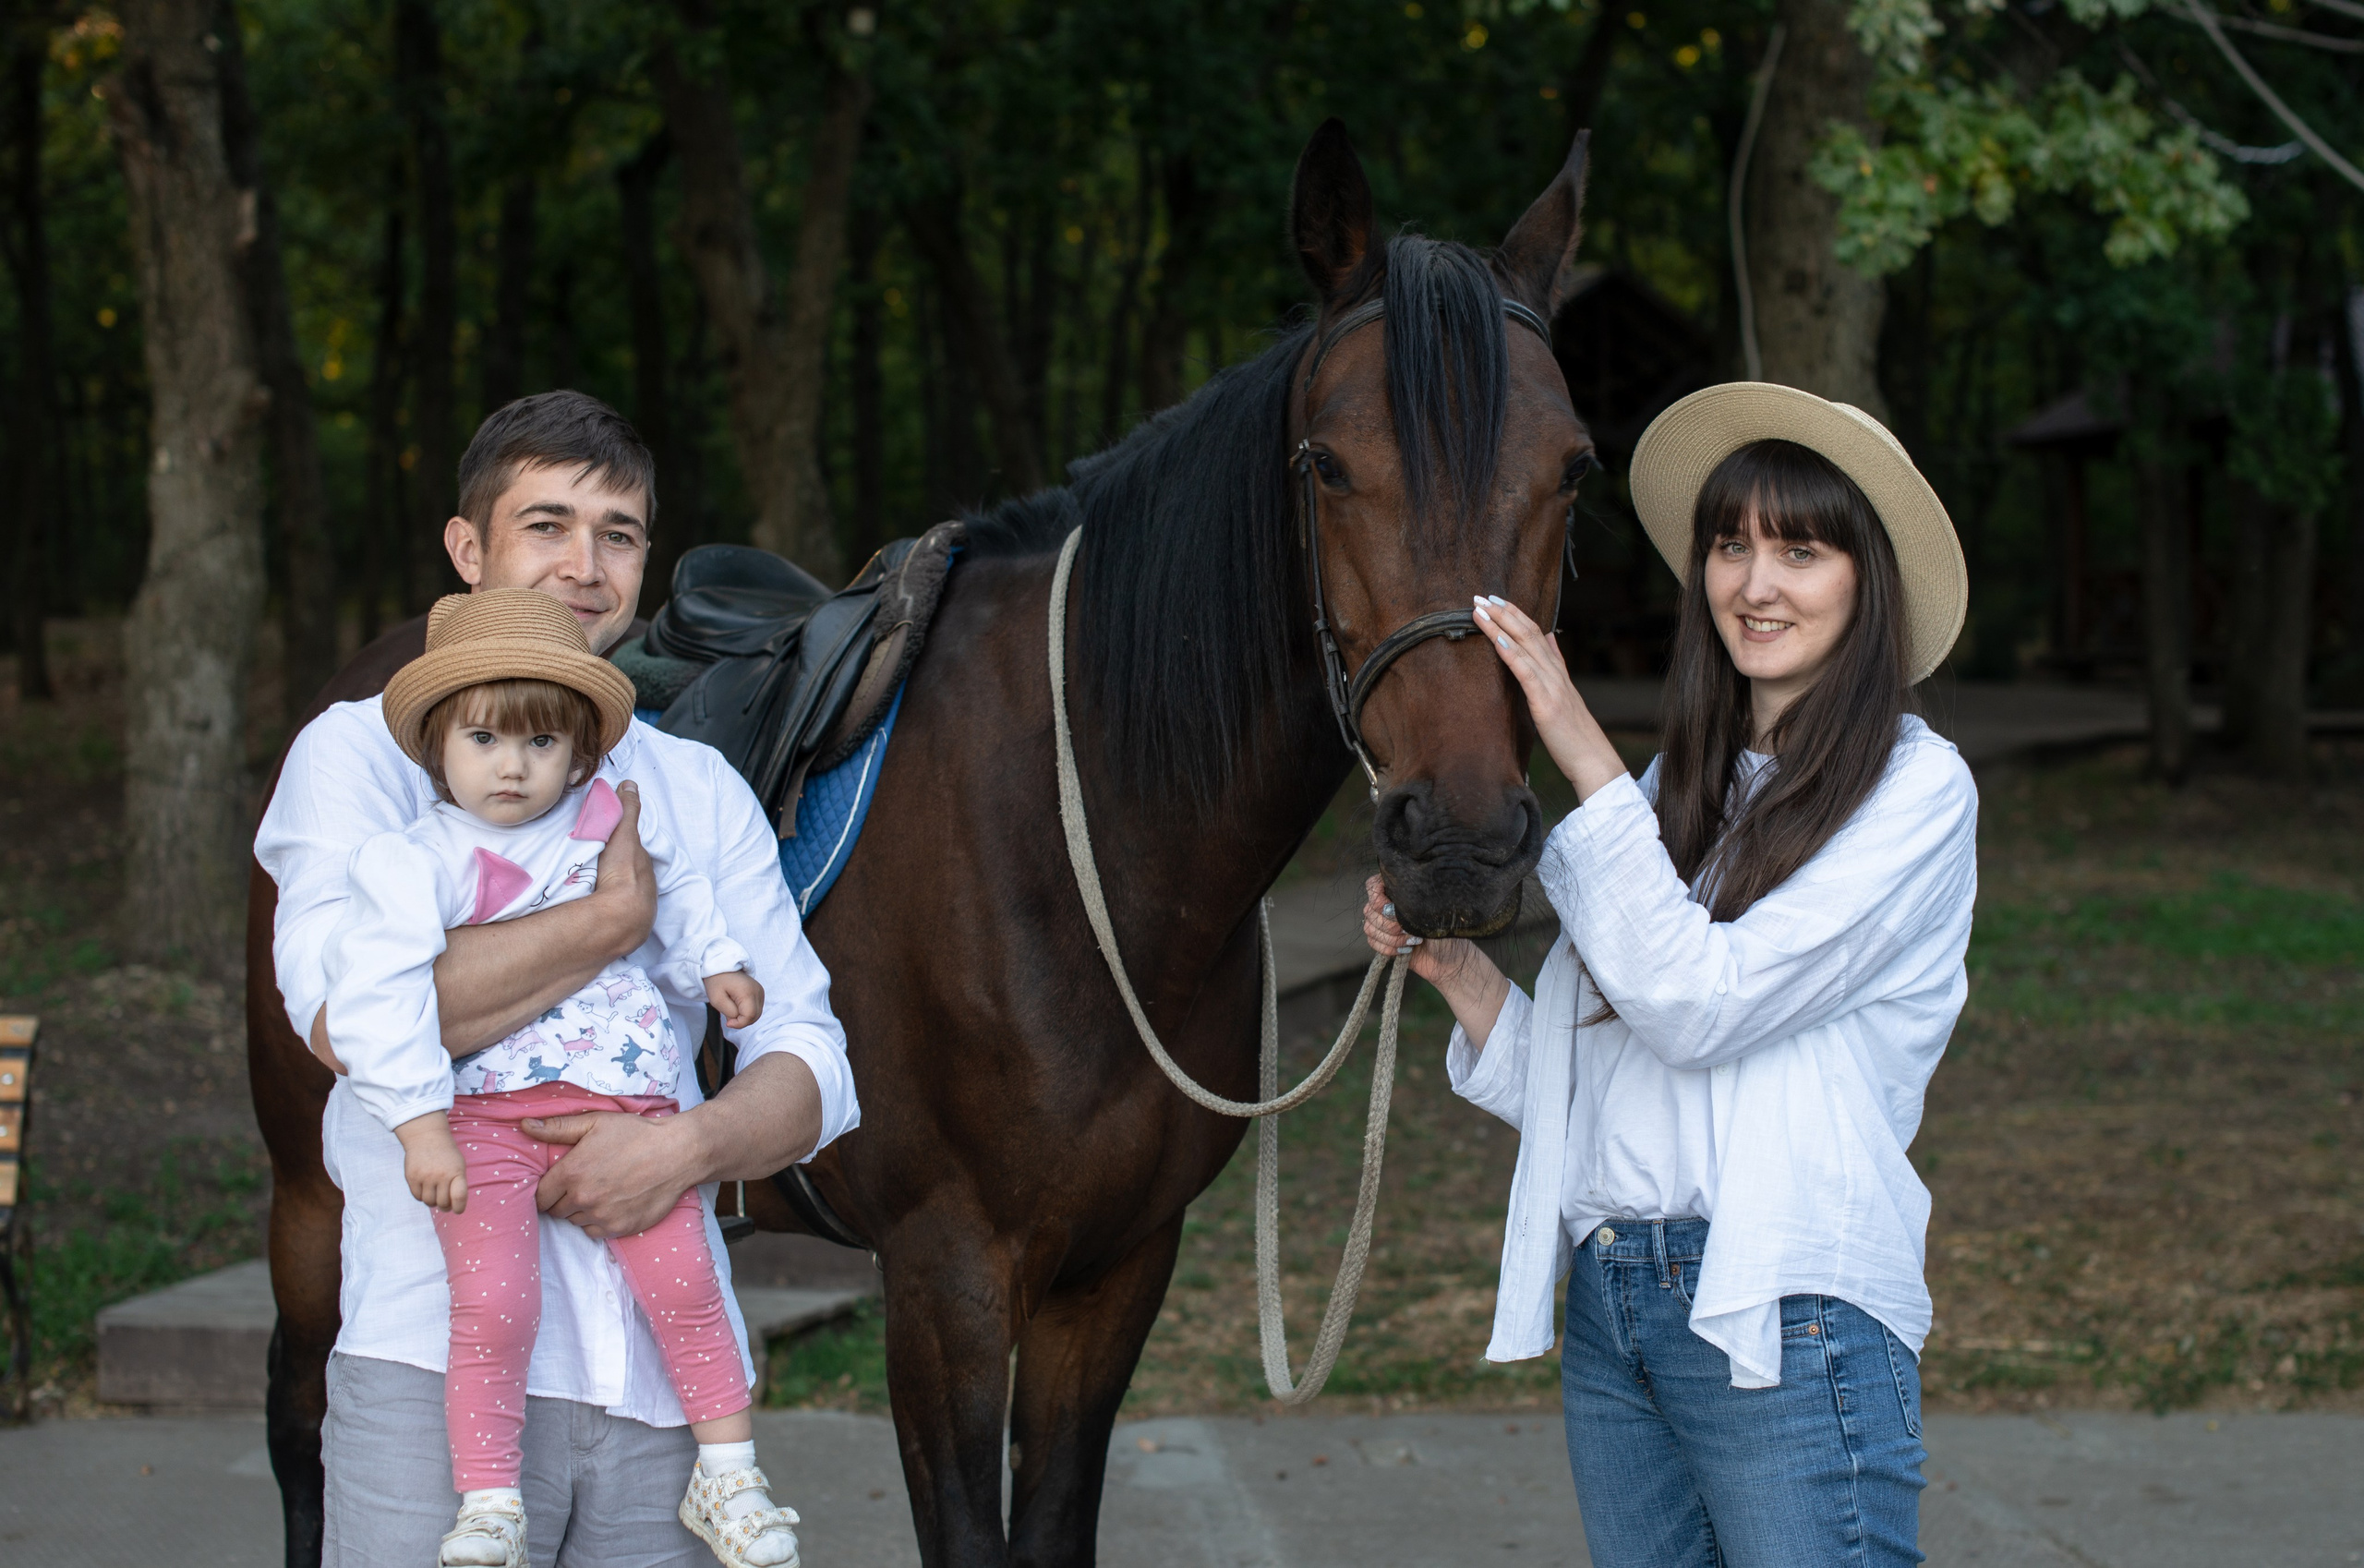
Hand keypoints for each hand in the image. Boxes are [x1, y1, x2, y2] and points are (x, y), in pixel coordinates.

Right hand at [395, 1111, 467, 1213]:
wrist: (426, 1137)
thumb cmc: (446, 1154)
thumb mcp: (458, 1165)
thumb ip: (458, 1184)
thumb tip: (454, 1206)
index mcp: (456, 1172)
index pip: (459, 1197)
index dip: (459, 1208)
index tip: (458, 1210)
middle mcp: (441, 1175)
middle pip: (442, 1203)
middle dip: (445, 1205)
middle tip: (444, 1202)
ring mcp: (425, 1176)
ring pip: (429, 1202)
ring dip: (432, 1201)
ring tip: (434, 1193)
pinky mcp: (411, 1177)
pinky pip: (417, 1196)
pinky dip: (421, 1196)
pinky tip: (425, 1188)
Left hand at [523, 1106, 698, 1239]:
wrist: (677, 1153)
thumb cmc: (635, 1134)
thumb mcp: (596, 1122)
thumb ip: (557, 1127)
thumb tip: (524, 1125)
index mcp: (571, 1173)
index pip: (539, 1196)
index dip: (545, 1190)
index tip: (556, 1183)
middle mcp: (583, 1198)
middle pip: (555, 1211)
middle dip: (562, 1199)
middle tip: (580, 1184)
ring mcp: (601, 1216)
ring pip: (575, 1221)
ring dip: (580, 1211)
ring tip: (599, 1191)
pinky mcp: (619, 1228)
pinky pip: (594, 1232)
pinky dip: (597, 1221)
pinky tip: (611, 1203)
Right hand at [588, 780, 657, 960]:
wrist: (620, 916)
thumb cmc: (623, 872)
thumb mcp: (624, 835)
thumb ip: (628, 810)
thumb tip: (630, 784)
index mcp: (644, 869)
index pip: (635, 856)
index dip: (624, 849)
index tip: (610, 845)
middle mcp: (645, 892)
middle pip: (631, 878)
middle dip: (618, 873)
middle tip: (597, 869)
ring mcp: (636, 913)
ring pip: (622, 899)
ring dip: (610, 895)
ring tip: (589, 892)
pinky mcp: (623, 933)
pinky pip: (614, 917)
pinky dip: (605, 913)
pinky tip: (592, 912)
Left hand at [704, 970, 764, 1028]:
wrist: (722, 967)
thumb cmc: (717, 982)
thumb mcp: (717, 1000)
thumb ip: (729, 1013)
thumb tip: (738, 1020)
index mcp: (747, 992)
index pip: (749, 1016)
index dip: (739, 1023)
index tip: (727, 1022)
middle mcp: (757, 991)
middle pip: (755, 1017)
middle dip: (741, 1021)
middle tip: (728, 1017)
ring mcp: (760, 991)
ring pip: (756, 1014)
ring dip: (744, 1017)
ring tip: (732, 1009)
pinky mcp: (759, 992)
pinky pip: (756, 1009)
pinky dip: (747, 1012)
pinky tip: (737, 1006)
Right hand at [1362, 874, 1513, 1051]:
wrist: (1451, 959)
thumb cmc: (1446, 930)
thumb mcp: (1433, 912)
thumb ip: (1412, 901)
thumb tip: (1393, 903)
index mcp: (1400, 891)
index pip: (1373, 885)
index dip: (1376, 897)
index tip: (1391, 908)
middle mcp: (1388, 904)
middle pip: (1370, 909)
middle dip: (1390, 924)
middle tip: (1410, 930)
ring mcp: (1383, 923)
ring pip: (1369, 928)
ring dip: (1391, 938)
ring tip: (1413, 941)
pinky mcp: (1383, 941)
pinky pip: (1372, 942)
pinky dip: (1389, 948)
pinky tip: (1407, 950)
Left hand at [1470, 596, 1629, 802]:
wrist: (1594, 761)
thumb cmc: (1576, 736)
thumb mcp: (1565, 696)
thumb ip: (1557, 665)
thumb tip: (1550, 638)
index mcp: (1558, 673)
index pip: (1537, 633)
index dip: (1517, 614)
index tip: (1496, 599)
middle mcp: (1556, 674)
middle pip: (1529, 633)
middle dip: (1504, 612)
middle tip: (1481, 595)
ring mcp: (1553, 687)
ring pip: (1525, 646)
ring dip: (1501, 625)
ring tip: (1480, 609)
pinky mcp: (1546, 704)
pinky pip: (1526, 672)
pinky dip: (1510, 652)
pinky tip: (1495, 638)